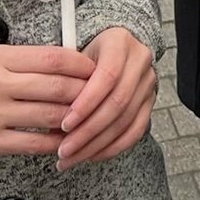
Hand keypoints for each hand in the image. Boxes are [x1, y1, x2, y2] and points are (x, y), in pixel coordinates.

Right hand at [0, 44, 96, 161]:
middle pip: (56, 88)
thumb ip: (27, 60)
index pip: (52, 58)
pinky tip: (65, 138)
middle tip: (100, 96)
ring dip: (74, 118)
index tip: (95, 70)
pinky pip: (33, 143)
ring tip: (86, 117)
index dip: (81, 64)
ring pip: (49, 116)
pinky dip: (55, 141)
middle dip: (84, 92)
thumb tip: (73, 62)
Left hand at [56, 27, 157, 171]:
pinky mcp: (149, 102)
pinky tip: (92, 155)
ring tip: (72, 158)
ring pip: (126, 120)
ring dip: (97, 144)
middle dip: (88, 131)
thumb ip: (65, 81)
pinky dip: (113, 147)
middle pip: (118, 102)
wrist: (112, 48)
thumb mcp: (73, 57)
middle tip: (64, 150)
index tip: (64, 124)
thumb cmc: (85, 54)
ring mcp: (148, 83)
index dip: (86, 103)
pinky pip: (135, 131)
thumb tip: (50, 119)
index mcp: (119, 42)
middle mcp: (139, 61)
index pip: (108, 76)